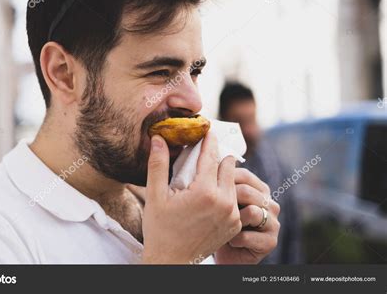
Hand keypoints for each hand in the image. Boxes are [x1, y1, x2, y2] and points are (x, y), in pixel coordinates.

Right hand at [141, 132, 241, 263]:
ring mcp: (232, 214)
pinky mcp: (235, 224)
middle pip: (227, 166)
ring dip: (223, 173)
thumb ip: (158, 164)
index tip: (208, 129)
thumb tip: (157, 138)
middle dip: (217, 156)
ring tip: (208, 171)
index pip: (211, 157)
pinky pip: (235, 198)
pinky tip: (213, 191)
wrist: (172, 262)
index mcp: (204, 192)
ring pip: (233, 181)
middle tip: (205, 151)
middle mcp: (224, 202)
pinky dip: (226, 191)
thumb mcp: (155, 196)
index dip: (209, 141)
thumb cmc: (160, 230)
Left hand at [215, 168, 280, 263]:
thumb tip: (208, 158)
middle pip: (246, 191)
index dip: (224, 179)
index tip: (209, 188)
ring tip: (224, 226)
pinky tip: (229, 241)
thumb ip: (222, 181)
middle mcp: (270, 204)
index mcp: (260, 189)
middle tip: (215, 210)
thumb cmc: (221, 222)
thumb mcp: (222, 198)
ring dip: (232, 220)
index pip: (244, 175)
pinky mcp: (270, 242)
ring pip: (251, 212)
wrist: (228, 253)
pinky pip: (247, 235)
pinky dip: (233, 239)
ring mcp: (273, 223)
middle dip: (227, 201)